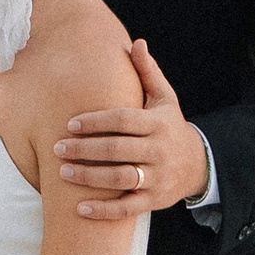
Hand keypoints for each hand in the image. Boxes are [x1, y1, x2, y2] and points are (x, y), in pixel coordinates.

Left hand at [54, 42, 211, 222]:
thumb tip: (137, 43)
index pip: (123, 120)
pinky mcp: (154, 201)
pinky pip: (126, 209)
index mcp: (158, 124)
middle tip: (57, 147)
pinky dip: (103, 211)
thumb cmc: (170, 127)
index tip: (70, 123)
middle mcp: (158, 151)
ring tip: (62, 172)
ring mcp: (157, 178)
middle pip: (118, 149)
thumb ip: (148, 73)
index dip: (96, 121)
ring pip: (120, 179)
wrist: (198, 165)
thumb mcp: (165, 99)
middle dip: (85, 149)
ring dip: (89, 177)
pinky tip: (79, 209)